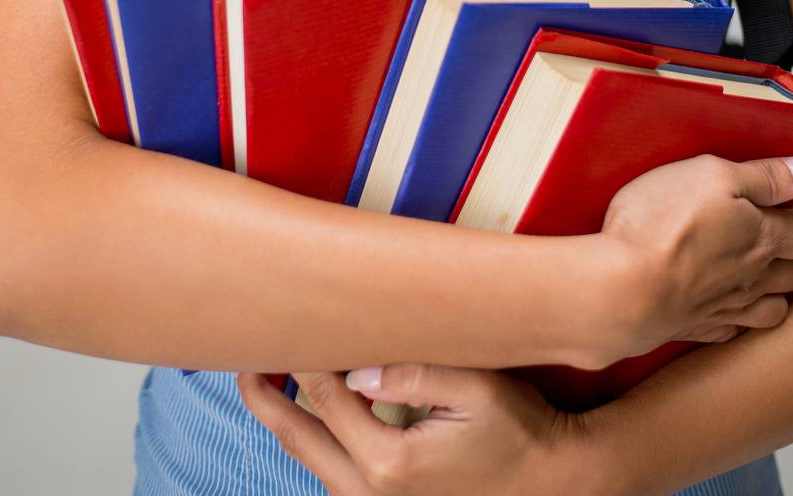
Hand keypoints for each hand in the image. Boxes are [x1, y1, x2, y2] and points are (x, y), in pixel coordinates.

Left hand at [236, 364, 577, 495]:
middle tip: (240, 354)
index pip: (325, 394)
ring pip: (309, 457)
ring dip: (284, 416)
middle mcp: (371, 493)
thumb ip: (416, 373)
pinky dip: (311, 437)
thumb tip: (359, 365)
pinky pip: (330, 471)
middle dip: (263, 393)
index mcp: (388, 462)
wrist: (553, 485)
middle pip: (297, 435)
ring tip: (263, 375)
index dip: (300, 352)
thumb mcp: (478, 392)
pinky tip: (309, 411)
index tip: (283, 315)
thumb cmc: (520, 433)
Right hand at [587, 153, 792, 367]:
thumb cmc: (662, 224)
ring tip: (751, 266)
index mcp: (764, 239)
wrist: (622, 289)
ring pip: (775, 307)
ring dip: (774, 288)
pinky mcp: (699, 329)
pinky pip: (737, 330)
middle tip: (764, 227)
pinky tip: (722, 300)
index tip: (775, 197)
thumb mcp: (713, 175)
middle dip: (791, 249)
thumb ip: (765, 175)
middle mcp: (754, 279)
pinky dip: (739, 317)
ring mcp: (728, 309)